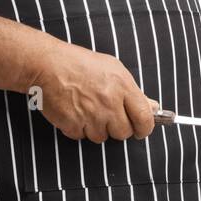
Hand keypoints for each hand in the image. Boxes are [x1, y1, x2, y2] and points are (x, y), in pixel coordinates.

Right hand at [29, 42, 156, 142]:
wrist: (47, 64)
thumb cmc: (79, 63)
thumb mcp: (112, 68)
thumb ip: (133, 91)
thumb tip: (153, 106)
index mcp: (122, 86)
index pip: (145, 118)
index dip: (144, 128)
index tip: (140, 129)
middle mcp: (109, 103)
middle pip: (123, 133)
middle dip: (117, 127)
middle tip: (106, 114)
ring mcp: (90, 115)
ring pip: (102, 137)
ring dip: (95, 128)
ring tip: (86, 109)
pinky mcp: (72, 125)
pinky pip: (81, 137)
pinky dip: (77, 128)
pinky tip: (73, 111)